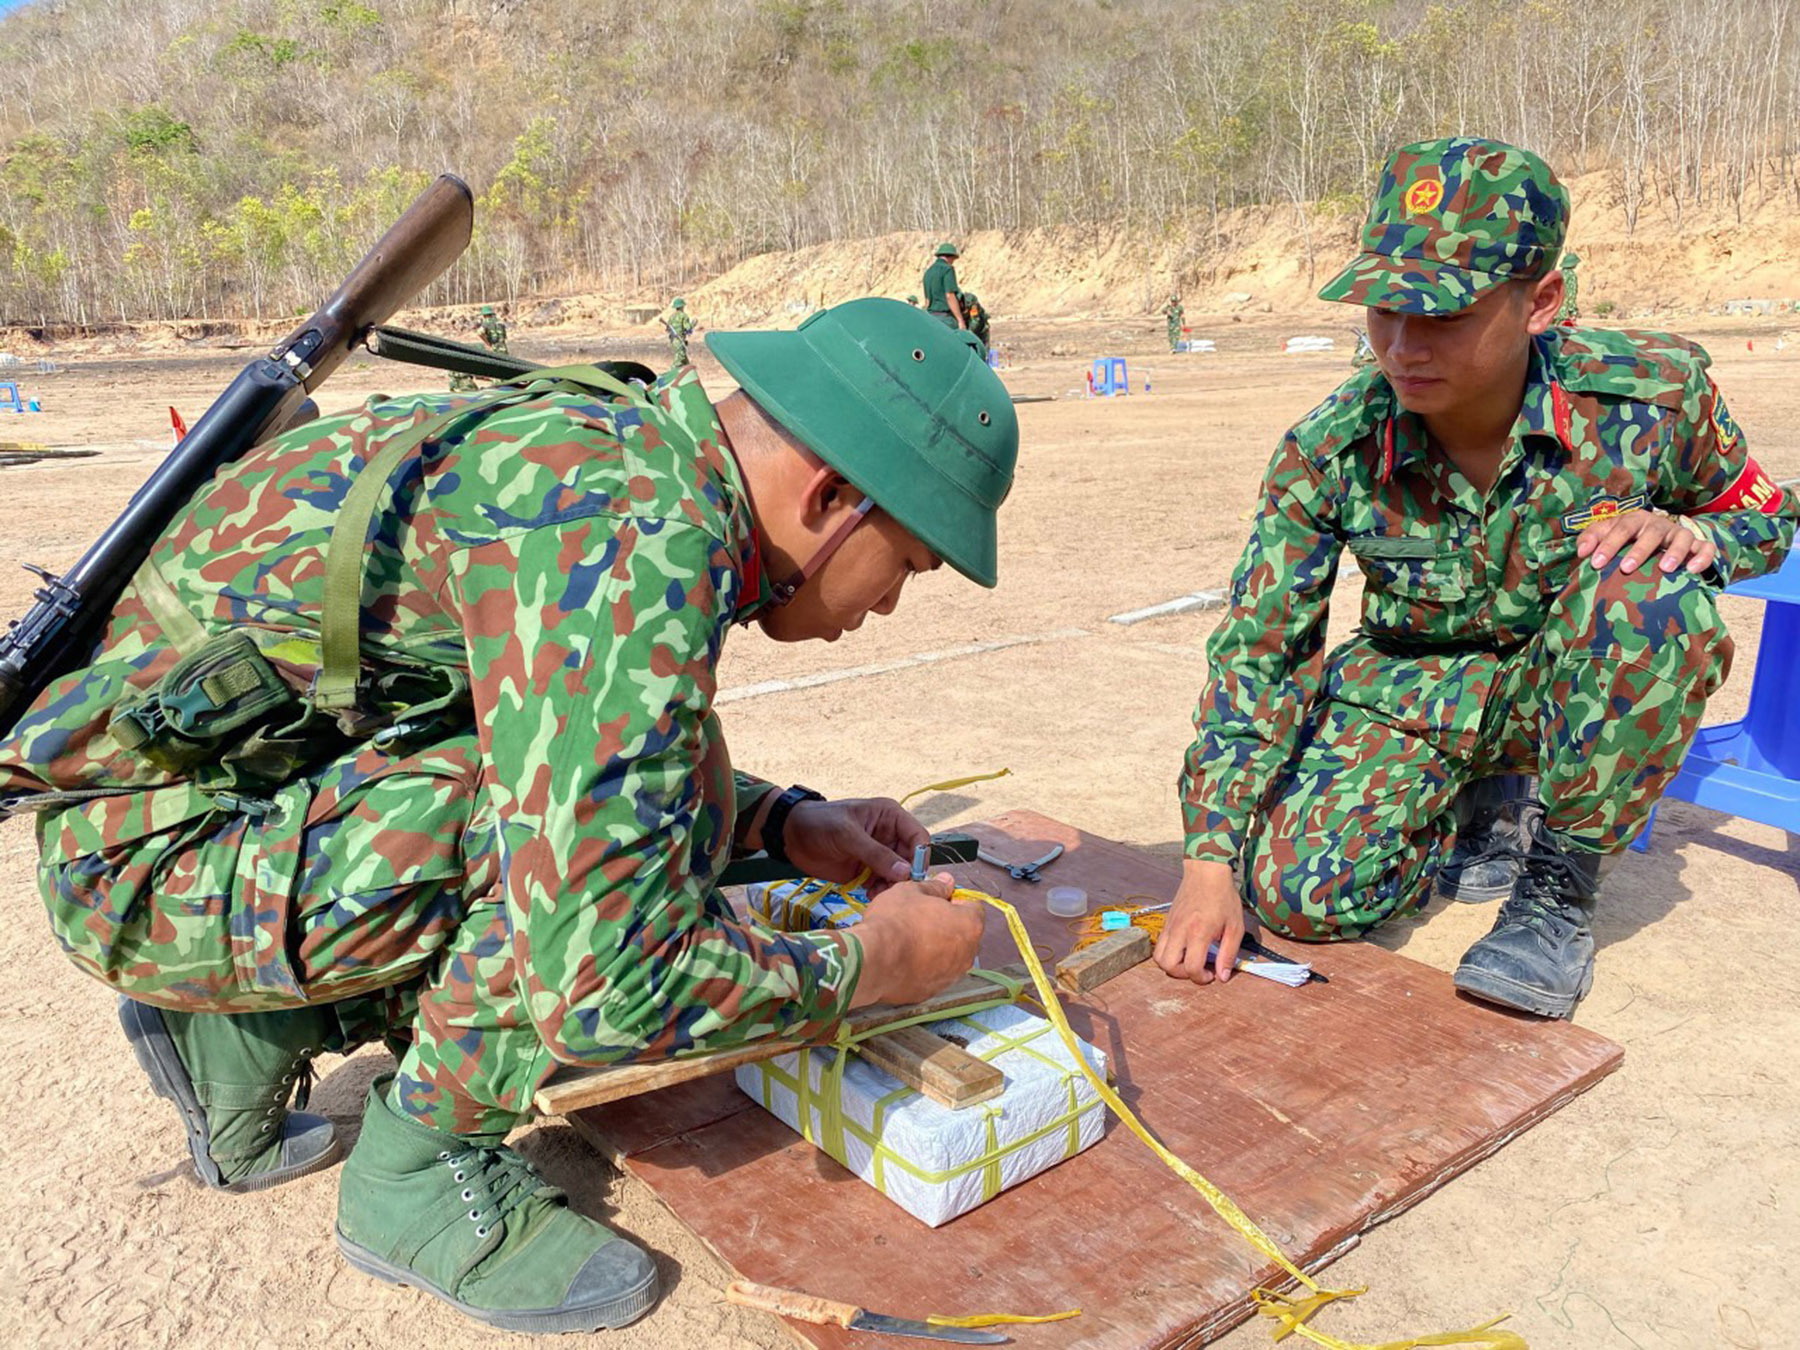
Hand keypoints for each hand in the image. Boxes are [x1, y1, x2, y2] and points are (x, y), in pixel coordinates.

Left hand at [781, 797, 929, 891]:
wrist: (792, 836)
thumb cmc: (820, 824)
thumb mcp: (848, 835)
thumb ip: (876, 854)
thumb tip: (905, 873)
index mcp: (890, 817)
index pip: (918, 837)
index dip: (920, 856)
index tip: (912, 875)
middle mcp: (889, 836)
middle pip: (911, 859)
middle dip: (906, 876)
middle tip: (895, 891)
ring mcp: (879, 855)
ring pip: (899, 874)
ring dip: (893, 886)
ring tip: (878, 894)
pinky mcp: (867, 871)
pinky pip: (883, 883)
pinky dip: (881, 891)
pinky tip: (869, 895)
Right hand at [847, 872, 984, 1007]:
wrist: (874, 960)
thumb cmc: (896, 921)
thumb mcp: (912, 891)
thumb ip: (935, 887)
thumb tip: (946, 882)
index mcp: (970, 925)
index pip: (973, 907)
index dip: (954, 900)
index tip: (936, 900)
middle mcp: (968, 954)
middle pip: (964, 933)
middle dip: (947, 925)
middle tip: (921, 919)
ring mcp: (951, 976)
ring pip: (949, 956)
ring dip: (937, 948)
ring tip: (909, 941)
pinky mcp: (933, 991)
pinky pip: (933, 974)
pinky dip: (924, 967)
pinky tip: (904, 959)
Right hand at [1154, 859, 1246, 984]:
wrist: (1206, 872)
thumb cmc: (1223, 898)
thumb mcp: (1235, 927)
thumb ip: (1229, 953)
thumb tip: (1222, 976)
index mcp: (1198, 932)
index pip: (1191, 967)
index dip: (1201, 978)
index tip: (1212, 974)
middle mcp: (1180, 930)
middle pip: (1168, 966)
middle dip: (1183, 974)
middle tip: (1198, 968)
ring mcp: (1170, 926)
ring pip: (1158, 957)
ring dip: (1172, 965)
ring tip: (1188, 960)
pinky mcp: (1166, 922)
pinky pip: (1159, 945)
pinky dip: (1168, 953)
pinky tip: (1185, 948)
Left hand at [1577, 510, 1716, 575]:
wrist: (1659, 538)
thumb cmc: (1627, 539)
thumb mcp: (1608, 535)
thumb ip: (1591, 539)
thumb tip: (1580, 552)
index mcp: (1635, 520)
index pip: (1620, 528)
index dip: (1608, 544)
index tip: (1596, 563)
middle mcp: (1658, 525)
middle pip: (1651, 533)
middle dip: (1639, 550)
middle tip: (1626, 568)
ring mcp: (1679, 534)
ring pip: (1682, 538)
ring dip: (1674, 552)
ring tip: (1665, 569)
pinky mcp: (1698, 545)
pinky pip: (1706, 549)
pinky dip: (1702, 558)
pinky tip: (1691, 570)